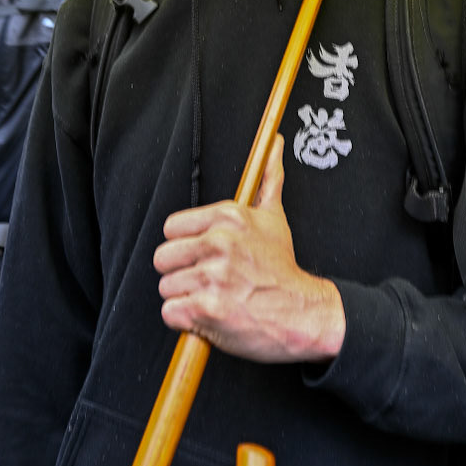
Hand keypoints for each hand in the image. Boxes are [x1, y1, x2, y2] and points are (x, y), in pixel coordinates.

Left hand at [155, 135, 344, 363]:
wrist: (303, 314)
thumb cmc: (283, 269)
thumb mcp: (275, 218)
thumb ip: (269, 179)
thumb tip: (274, 143)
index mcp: (228, 217)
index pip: (171, 228)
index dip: (184, 246)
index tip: (203, 256)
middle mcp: (218, 243)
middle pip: (163, 258)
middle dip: (181, 273)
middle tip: (208, 281)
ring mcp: (212, 276)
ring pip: (166, 287)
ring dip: (186, 299)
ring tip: (215, 298)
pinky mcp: (206, 308)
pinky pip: (171, 313)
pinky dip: (187, 322)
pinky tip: (210, 316)